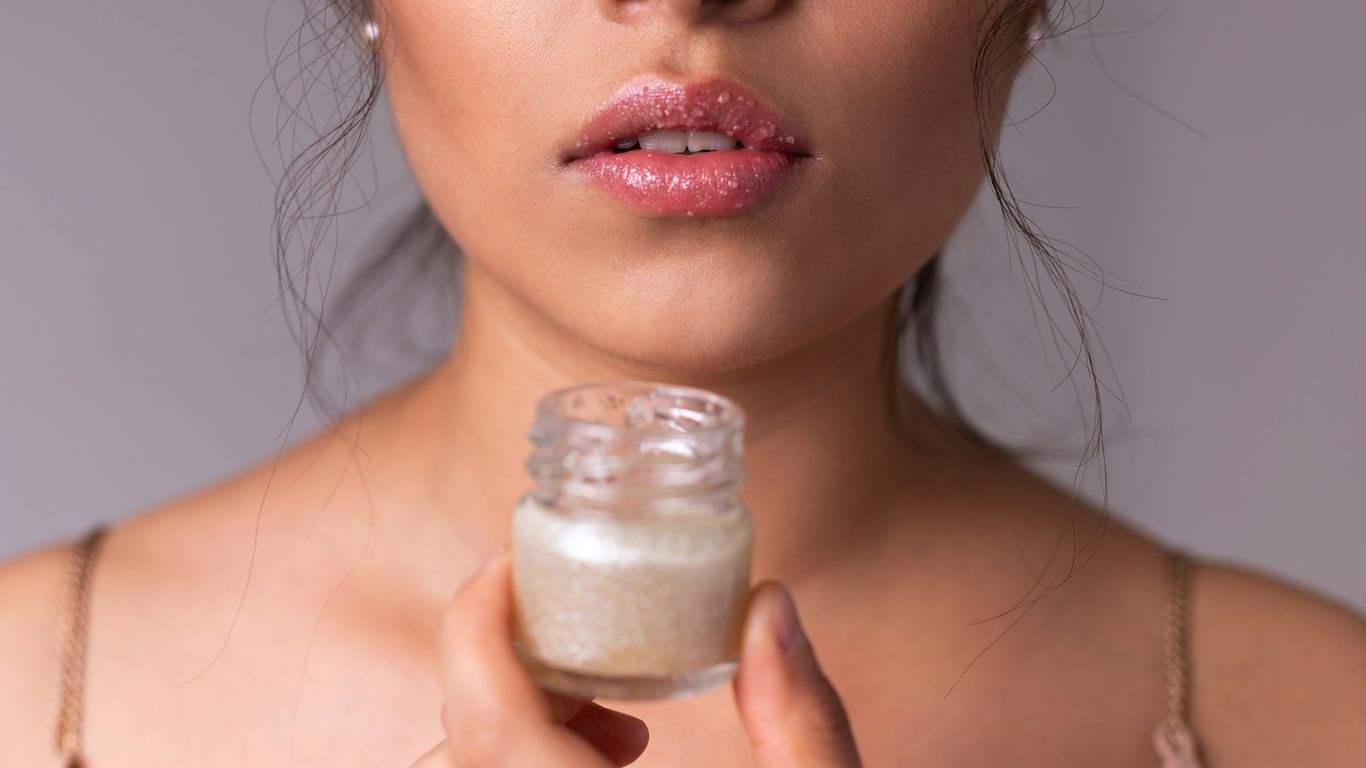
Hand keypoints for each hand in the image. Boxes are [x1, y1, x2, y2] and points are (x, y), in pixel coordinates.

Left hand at [409, 545, 862, 766]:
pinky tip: (620, 747)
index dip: (474, 626)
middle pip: (463, 746)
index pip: (485, 721)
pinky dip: (530, 753)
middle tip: (572, 622)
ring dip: (517, 715)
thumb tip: (768, 603)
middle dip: (503, 666)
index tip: (506, 561)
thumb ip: (804, 718)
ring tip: (613, 704)